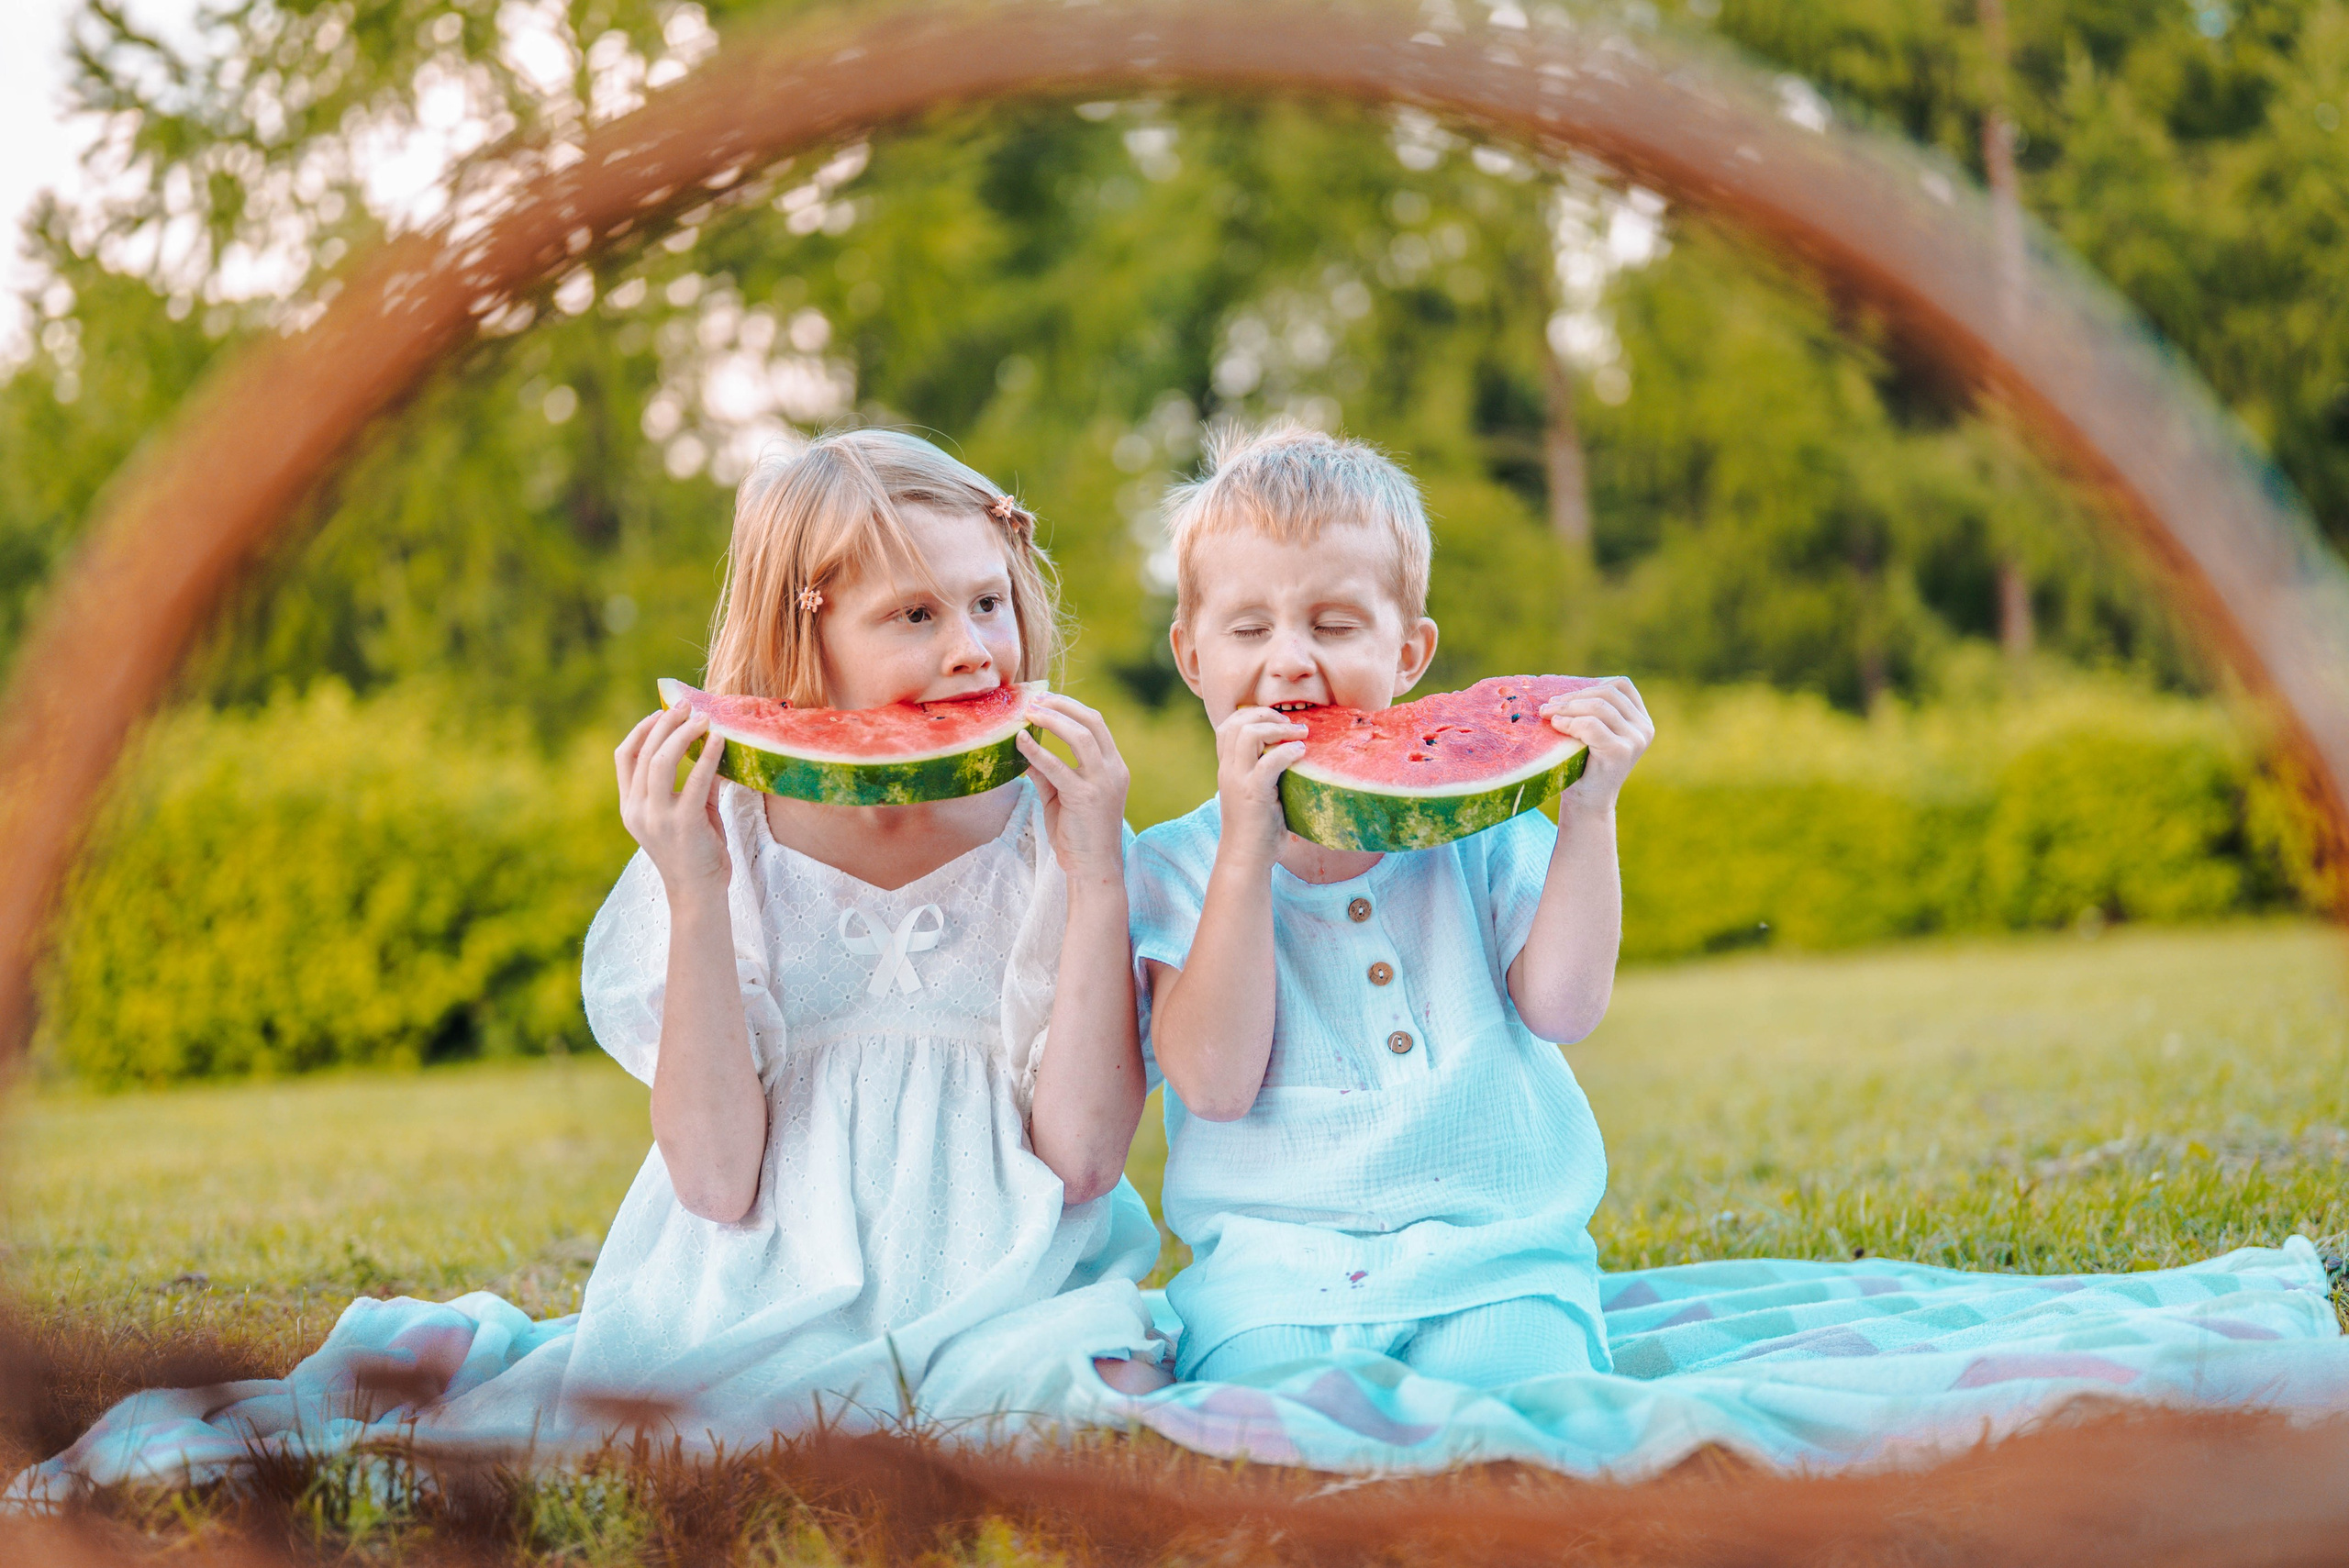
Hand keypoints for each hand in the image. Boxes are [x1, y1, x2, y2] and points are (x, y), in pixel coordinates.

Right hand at [615, 705, 730, 896]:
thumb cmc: (696, 852)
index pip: (624, 756)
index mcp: (630, 806)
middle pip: (645, 752)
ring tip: (703, 717)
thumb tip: (710, 747)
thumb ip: (692, 783)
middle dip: (666, 723)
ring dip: (683, 733)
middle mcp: (637, 810)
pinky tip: (718, 740)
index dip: (642, 729)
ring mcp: (657, 818)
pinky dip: (707, 756)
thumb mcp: (686, 813)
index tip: (662, 711)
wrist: (698, 894)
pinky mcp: (683, 824)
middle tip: (688, 705)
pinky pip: (696, 781)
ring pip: (661, 761)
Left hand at [1016, 694, 1130, 879]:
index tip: (1045, 700)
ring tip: (1028, 713)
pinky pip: (1058, 767)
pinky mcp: (1085, 797)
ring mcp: (1102, 783)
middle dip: (1061, 705)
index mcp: (1113, 767)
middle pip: (1092, 721)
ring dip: (1052, 719)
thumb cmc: (1079, 835)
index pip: (1096, 724)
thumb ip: (1047, 774)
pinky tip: (1020, 742)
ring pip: (1081, 735)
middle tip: (1034, 700)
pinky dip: (1037, 751)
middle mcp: (1113, 770)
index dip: (1070, 707)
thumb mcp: (1062, 797)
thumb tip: (1024, 751)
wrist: (1093, 869)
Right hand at [1213, 705, 1307, 864]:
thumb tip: (1294, 754)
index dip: (1253, 714)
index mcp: (1227, 768)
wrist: (1245, 858)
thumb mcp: (1256, 792)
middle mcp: (1228, 770)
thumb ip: (1264, 772)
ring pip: (1248, 734)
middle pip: (1237, 722)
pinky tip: (1302, 753)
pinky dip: (1288, 751)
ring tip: (1301, 734)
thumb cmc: (1257, 828)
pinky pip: (1269, 761)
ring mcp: (1238, 781)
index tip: (1279, 722)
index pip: (1228, 725)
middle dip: (1267, 714)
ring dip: (1279, 728)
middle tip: (1293, 725)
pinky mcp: (1253, 793)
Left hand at [1541, 677, 1653, 812]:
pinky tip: (1556, 726)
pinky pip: (1591, 725)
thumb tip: (1561, 686)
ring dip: (1567, 708)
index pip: (1621, 685)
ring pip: (1598, 707)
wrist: (1587, 802)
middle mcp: (1644, 728)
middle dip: (1573, 696)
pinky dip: (1569, 722)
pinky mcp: (1620, 751)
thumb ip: (1592, 709)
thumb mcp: (1594, 731)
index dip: (1590, 685)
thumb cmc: (1584, 763)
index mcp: (1641, 719)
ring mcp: (1635, 740)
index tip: (1565, 697)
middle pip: (1607, 693)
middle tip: (1547, 706)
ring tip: (1547, 714)